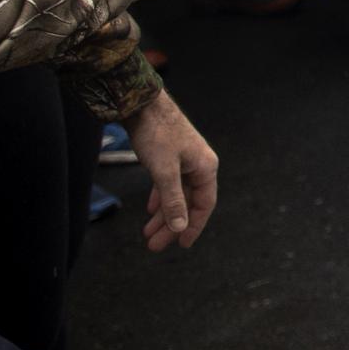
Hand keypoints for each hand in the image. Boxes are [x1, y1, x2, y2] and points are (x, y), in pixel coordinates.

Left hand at [121, 90, 217, 251]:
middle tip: (154, 244)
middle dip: (171, 224)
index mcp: (206, 168)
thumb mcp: (164, 171)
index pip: (204, 205)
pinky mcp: (171, 157)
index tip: (181, 244)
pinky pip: (169, 184)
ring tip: (148, 233)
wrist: (142, 105)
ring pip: (177, 195)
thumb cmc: (157, 134)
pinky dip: (160, 198)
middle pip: (188, 203)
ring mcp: (185, 161)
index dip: (193, 226)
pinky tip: (151, 208)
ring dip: (163, 214)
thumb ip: (173, 201)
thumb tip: (181, 226)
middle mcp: (199, 165)